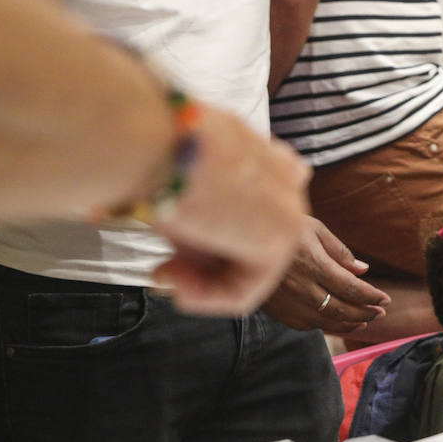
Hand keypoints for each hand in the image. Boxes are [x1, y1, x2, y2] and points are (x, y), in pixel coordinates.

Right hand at [151, 105, 310, 315]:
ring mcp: (289, 208)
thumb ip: (204, 204)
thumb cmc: (153, 151)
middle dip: (202, 261)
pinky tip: (177, 289)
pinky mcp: (280, 239)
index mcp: (266, 157)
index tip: (172, 244)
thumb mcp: (184, 175)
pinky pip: (244, 292)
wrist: (156, 142)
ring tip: (163, 272)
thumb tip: (187, 232)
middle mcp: (285, 179)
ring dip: (199, 282)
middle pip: (250, 241)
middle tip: (162, 267)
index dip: (212, 238)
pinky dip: (206, 299)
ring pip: (248, 268)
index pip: (261, 205)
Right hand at [261, 216, 390, 332]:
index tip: (385, 300)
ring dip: (348, 324)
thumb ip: (340, 251)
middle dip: (364, 313)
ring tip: (364, 322)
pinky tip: (336, 322)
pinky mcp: (275, 310)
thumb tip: (363, 271)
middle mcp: (300, 286)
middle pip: (340, 309)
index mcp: (313, 263)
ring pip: (324, 322)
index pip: (351, 288)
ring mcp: (286, 301)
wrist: (242, 238)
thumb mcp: (314, 228)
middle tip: (380, 313)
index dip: (371, 297)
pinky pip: (305, 325)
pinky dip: (325, 326)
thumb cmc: (283, 225)